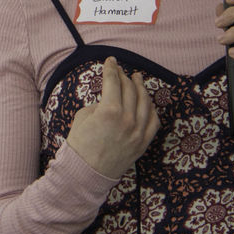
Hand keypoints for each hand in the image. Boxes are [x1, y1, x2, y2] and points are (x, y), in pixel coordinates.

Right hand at [64, 57, 159, 177]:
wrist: (85, 173)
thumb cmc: (79, 145)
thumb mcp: (82, 117)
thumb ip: (99, 103)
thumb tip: (109, 99)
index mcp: (109, 111)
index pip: (113, 81)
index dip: (111, 68)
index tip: (110, 60)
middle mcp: (127, 119)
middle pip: (130, 89)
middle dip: (124, 76)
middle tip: (119, 70)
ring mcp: (138, 132)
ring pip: (145, 102)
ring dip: (141, 88)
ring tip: (137, 78)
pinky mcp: (143, 143)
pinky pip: (154, 121)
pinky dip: (151, 109)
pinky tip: (147, 102)